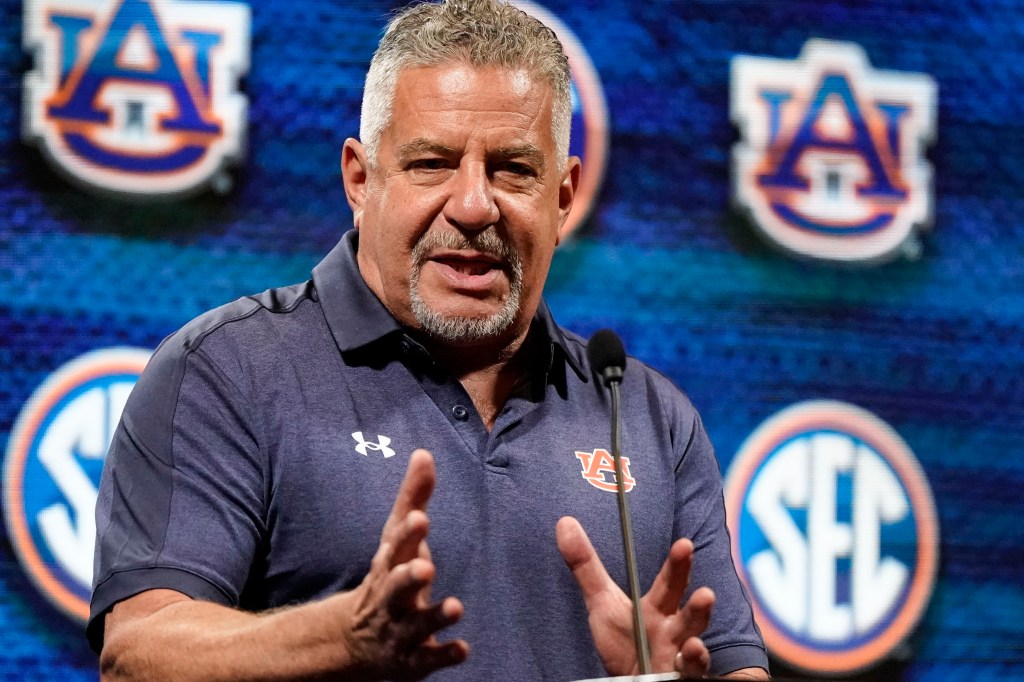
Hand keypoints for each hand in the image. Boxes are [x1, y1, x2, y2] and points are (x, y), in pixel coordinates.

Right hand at [337, 449, 468, 679]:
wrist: (355, 639)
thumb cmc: (389, 574)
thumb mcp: (398, 537)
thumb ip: (414, 498)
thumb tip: (424, 453)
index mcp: (389, 564)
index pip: (395, 546)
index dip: (408, 534)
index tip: (421, 519)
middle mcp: (391, 596)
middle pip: (395, 586)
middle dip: (408, 577)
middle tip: (426, 568)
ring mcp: (399, 629)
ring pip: (415, 624)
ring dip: (434, 616)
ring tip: (456, 607)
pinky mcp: (412, 659)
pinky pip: (427, 659)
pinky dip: (443, 655)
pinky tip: (463, 649)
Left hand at [556, 516, 713, 677]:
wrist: (631, 678)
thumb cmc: (624, 640)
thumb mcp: (602, 603)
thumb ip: (587, 567)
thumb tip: (565, 522)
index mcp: (659, 609)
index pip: (670, 584)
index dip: (678, 566)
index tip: (684, 544)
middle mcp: (675, 634)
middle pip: (690, 618)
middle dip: (698, 607)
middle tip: (705, 594)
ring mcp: (679, 662)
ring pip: (694, 657)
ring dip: (696, 652)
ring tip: (694, 644)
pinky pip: (687, 681)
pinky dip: (687, 675)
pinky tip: (685, 666)